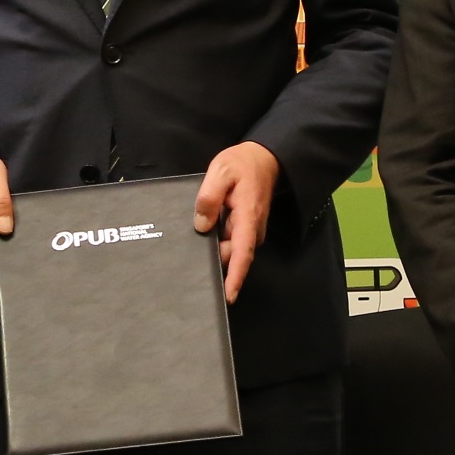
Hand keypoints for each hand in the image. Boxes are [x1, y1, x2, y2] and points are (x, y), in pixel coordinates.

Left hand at [192, 140, 280, 303]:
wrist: (263, 159)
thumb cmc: (242, 165)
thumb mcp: (220, 172)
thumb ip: (209, 198)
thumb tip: (202, 226)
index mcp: (247, 217)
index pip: (242, 253)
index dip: (235, 276)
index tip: (229, 296)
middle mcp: (251, 229)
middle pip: (232, 255)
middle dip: (215, 263)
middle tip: (192, 266)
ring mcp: (249, 229)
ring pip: (229, 249)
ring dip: (214, 251)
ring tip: (194, 248)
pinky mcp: (244, 228)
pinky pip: (229, 241)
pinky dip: (217, 242)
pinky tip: (204, 236)